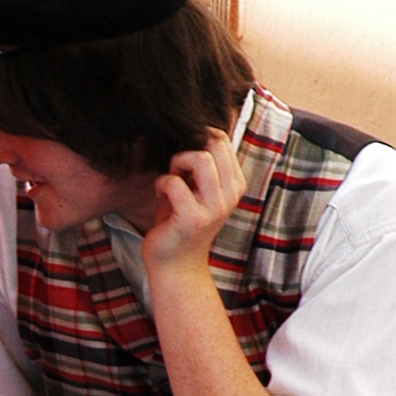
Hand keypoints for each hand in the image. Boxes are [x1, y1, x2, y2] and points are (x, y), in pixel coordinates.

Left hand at [140, 127, 245, 282]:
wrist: (176, 265)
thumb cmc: (181, 221)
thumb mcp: (197, 188)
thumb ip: (202, 164)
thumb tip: (194, 130)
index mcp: (235, 184)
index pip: (222, 140)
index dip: (198, 139)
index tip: (185, 160)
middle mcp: (230, 195)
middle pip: (215, 143)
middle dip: (188, 148)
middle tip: (176, 168)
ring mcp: (214, 208)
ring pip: (201, 159)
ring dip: (178, 162)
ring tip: (170, 178)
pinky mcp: (193, 219)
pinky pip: (175, 183)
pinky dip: (161, 183)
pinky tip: (159, 194)